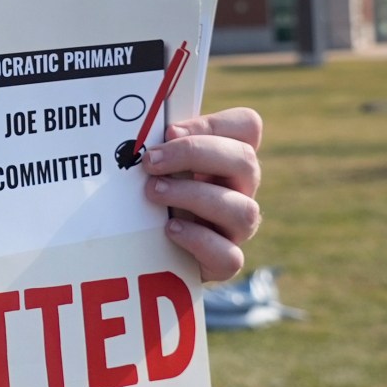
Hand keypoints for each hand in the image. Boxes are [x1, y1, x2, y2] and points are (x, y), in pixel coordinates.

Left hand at [142, 107, 263, 281]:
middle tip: (151, 162)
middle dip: (194, 154)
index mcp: (227, 158)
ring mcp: (237, 228)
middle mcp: (240, 190)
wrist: (146, 254)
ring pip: (243, 209)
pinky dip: (199, 240)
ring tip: (154, 192)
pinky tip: (170, 229)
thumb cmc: (151, 199)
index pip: (247, 126)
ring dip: (193, 196)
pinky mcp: (224, 263)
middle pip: (245, 160)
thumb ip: (158, 146)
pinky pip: (230, 256)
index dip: (212, 123)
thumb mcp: (156, 168)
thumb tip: (140, 131)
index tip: (170, 131)